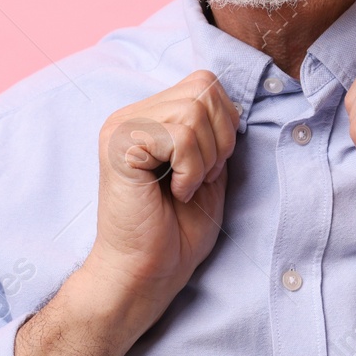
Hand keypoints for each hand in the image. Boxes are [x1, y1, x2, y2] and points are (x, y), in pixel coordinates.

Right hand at [86, 69, 239, 310]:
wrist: (147, 273)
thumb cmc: (177, 230)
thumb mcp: (209, 171)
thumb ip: (215, 134)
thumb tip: (235, 105)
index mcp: (150, 117)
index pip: (204, 83)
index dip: (224, 122)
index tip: (210, 166)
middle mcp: (131, 115)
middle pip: (203, 89)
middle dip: (219, 138)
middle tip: (200, 178)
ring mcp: (122, 127)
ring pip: (194, 111)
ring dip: (204, 158)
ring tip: (185, 186)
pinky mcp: (120, 146)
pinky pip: (181, 136)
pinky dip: (190, 169)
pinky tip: (174, 192)